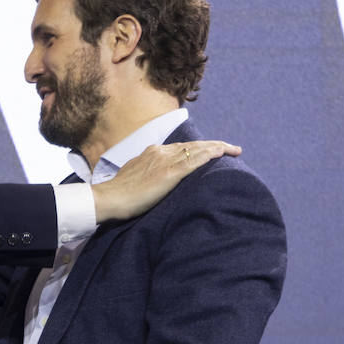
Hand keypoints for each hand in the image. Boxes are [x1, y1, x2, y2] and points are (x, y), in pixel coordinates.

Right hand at [91, 140, 240, 222]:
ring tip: (234, 150)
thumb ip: (147, 174)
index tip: (209, 151)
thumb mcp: (134, 177)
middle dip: (214, 145)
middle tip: (231, 148)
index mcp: (152, 152)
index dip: (197, 148)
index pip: (181, 148)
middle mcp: (160, 152)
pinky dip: (210, 155)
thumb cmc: (119, 193)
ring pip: (197, 150)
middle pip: (193, 145)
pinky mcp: (169, 173)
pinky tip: (222, 153)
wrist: (110, 198)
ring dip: (218, 148)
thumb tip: (155, 180)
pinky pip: (194, 161)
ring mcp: (165, 161)